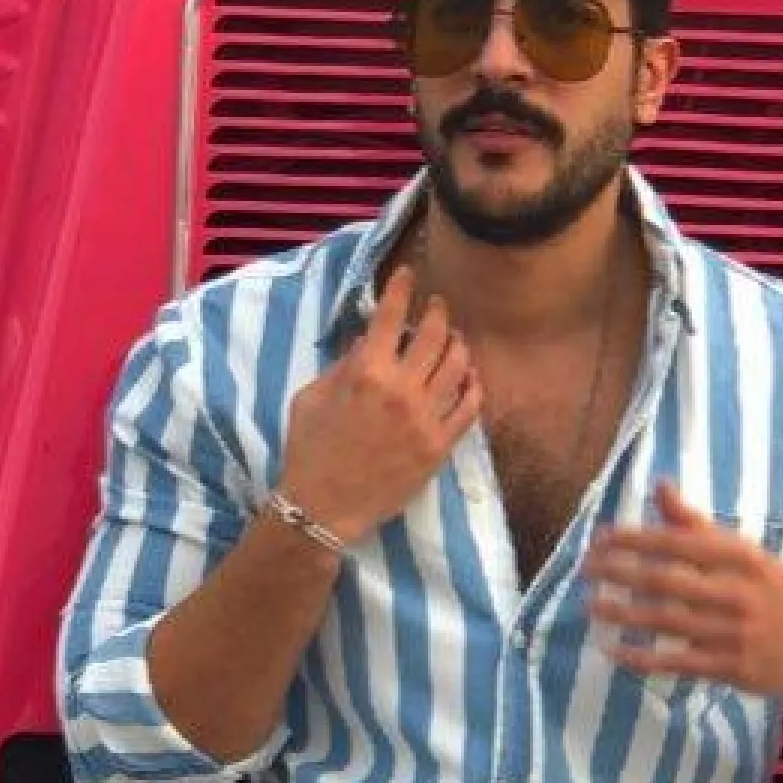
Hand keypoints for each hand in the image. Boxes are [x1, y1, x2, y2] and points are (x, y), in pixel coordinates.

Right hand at [277, 266, 482, 541]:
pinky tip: (470, 376)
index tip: (408, 274)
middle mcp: (402, 390)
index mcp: (366, 373)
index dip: (401, 288)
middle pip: (434, 335)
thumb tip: (370, 338)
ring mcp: (426, 419)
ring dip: (457, 344)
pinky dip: (473, 385)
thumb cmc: (308, 450)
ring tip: (453, 338)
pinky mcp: (440, 446)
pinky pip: (470, 407)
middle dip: (437, 312)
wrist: (323, 508)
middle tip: (437, 305)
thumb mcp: (311, 397)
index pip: (390, 316)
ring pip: (459, 366)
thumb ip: (343, 363)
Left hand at [582, 482, 782, 697]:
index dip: (635, 540)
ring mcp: (735, 633)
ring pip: (667, 622)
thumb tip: (659, 485)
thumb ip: (696, 524)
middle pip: (667, 581)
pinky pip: (677, 663)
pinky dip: (642, 658)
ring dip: (623, 613)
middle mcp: (738, 592)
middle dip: (620, 573)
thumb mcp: (745, 552)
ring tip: (590, 604)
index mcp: (742, 556)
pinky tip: (613, 650)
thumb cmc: (775, 591)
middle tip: (584, 569)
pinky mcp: (731, 669)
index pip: (678, 543)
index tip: (600, 538)